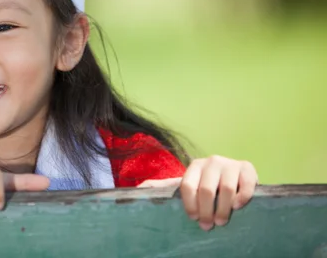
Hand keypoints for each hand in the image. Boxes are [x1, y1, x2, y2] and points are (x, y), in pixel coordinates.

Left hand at [138, 156, 257, 230]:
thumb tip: (139, 188)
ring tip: (222, 221)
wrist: (236, 177)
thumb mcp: (186, 184)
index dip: (190, 205)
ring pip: (226, 190)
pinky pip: (246, 185)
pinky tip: (238, 207)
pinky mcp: (248, 168)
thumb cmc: (207, 184)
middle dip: (206, 212)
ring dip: (224, 210)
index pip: (187, 185)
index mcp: (194, 165)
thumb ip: (163, 186)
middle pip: (206, 190)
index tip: (194, 219)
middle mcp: (211, 161)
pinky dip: (242, 198)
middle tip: (208, 226)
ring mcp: (230, 163)